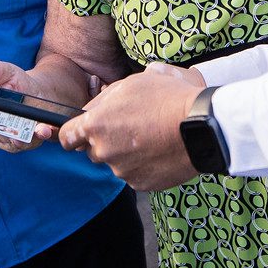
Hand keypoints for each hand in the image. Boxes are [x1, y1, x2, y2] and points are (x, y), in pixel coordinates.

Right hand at [0, 55, 51, 151]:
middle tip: (14, 130)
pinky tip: (46, 130)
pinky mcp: (23, 143)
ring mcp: (7, 136)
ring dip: (25, 137)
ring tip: (38, 129)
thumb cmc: (18, 82)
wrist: (40, 93)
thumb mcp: (8, 72)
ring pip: (13, 141)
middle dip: (5, 132)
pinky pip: (30, 143)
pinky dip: (39, 137)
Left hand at [61, 64, 204, 191]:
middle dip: (105, 141)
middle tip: (130, 128)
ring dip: (126, 154)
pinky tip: (159, 151)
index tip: (78, 133)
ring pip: (115, 163)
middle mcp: (104, 151)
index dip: (72, 134)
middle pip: (93, 151)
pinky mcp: (141, 184)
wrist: (201, 126)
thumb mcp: (130, 84)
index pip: (66, 137)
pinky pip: (134, 175)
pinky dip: (142, 166)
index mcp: (96, 125)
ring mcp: (122, 171)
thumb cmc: (167, 98)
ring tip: (151, 137)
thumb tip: (88, 111)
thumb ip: (102, 100)